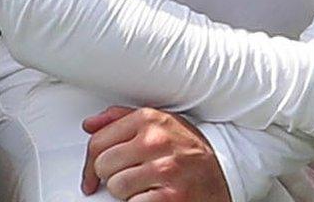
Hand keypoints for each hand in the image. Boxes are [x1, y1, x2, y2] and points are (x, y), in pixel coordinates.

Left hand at [79, 107, 229, 200]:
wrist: (224, 177)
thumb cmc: (188, 152)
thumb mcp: (162, 125)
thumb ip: (123, 119)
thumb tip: (89, 124)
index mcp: (152, 119)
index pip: (98, 141)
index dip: (91, 162)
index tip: (96, 174)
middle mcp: (158, 140)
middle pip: (104, 165)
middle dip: (114, 176)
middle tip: (134, 176)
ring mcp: (165, 168)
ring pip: (116, 186)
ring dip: (128, 192)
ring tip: (147, 185)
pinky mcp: (169, 197)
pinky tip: (155, 196)